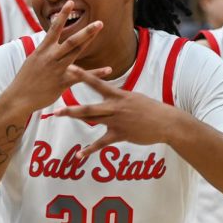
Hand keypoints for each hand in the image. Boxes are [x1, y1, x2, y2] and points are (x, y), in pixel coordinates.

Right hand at [7, 0, 108, 111]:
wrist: (18, 98)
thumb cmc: (25, 80)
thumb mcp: (32, 60)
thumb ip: (44, 51)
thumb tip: (49, 42)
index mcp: (42, 50)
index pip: (53, 29)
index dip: (62, 15)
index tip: (70, 2)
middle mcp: (50, 57)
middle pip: (71, 41)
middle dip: (86, 31)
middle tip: (100, 22)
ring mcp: (57, 69)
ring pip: (76, 53)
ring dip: (89, 41)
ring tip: (100, 31)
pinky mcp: (61, 82)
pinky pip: (82, 76)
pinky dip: (96, 73)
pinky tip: (108, 69)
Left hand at [55, 70, 178, 156]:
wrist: (166, 122)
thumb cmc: (150, 109)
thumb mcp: (134, 98)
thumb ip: (119, 98)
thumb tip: (110, 96)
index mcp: (118, 95)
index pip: (97, 84)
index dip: (83, 75)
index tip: (69, 68)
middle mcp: (115, 107)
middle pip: (89, 107)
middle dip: (72, 108)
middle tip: (57, 109)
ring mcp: (117, 121)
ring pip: (92, 120)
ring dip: (76, 118)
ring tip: (61, 116)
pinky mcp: (121, 135)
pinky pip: (102, 143)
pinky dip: (89, 150)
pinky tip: (79, 155)